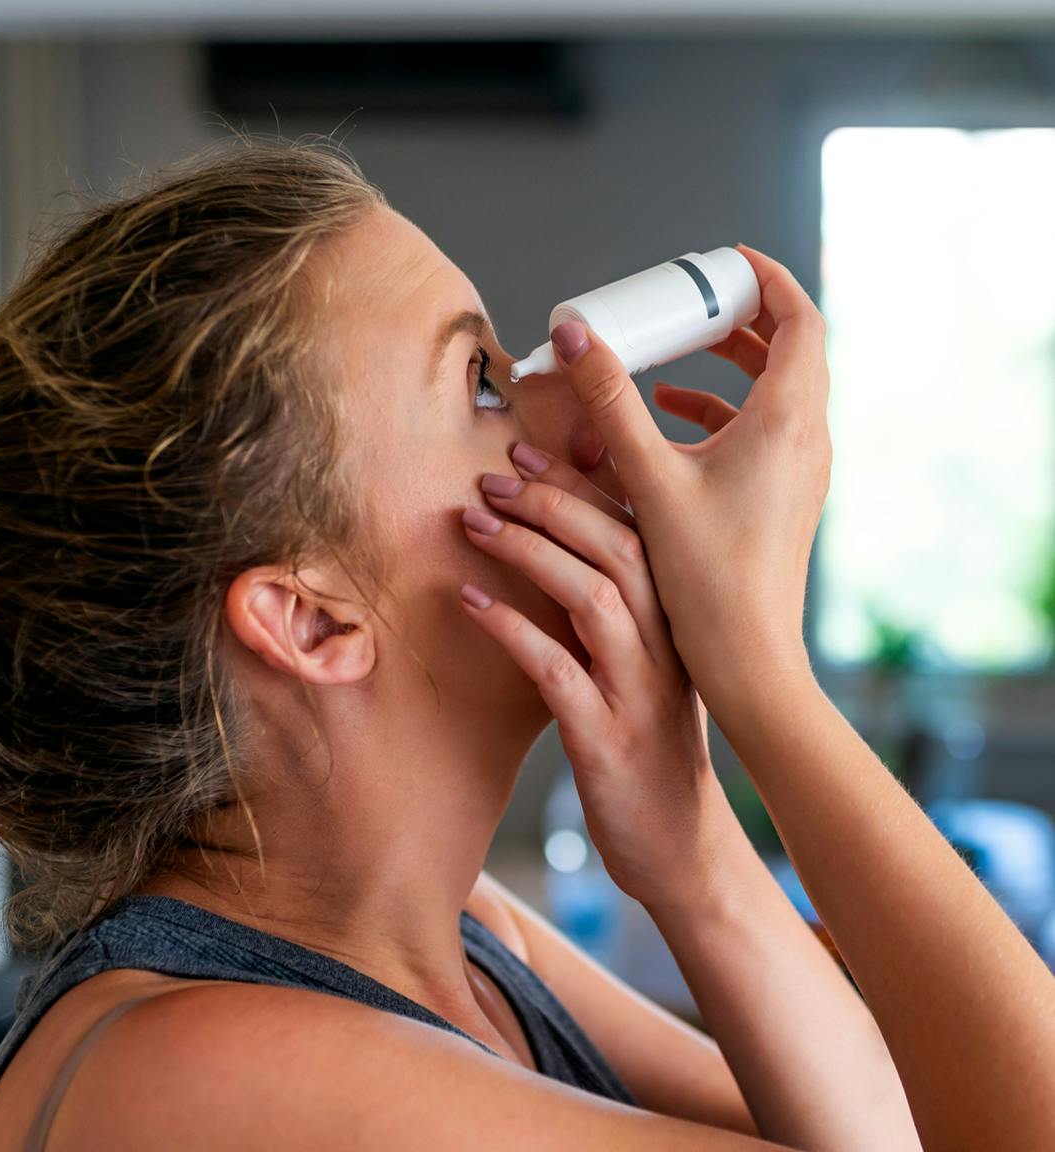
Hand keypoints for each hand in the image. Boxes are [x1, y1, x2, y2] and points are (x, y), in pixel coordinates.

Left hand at [459, 446, 738, 914]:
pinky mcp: (608, 740)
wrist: (681, 847)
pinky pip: (558, 672)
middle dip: (552, 503)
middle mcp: (669, 647)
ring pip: (593, 597)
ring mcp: (641, 693)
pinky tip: (470, 603)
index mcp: (678, 623)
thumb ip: (611, 613)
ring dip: (529, 553)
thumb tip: (556, 552)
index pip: (637, 531)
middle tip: (491, 478)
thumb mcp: (641, 672)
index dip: (581, 485)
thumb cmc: (648, 748)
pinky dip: (512, 631)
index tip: (526, 454)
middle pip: (618, 548)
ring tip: (474, 525)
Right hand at [553, 243, 830, 729]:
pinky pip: (763, 432)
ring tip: (675, 357)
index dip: (766, 279)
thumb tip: (576, 336)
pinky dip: (723, 413)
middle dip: (741, 318)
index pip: (800, 317)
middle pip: (790, 349)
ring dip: (730, 367)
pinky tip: (673, 423)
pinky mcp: (784, 498)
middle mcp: (807, 439)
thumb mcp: (649, 478)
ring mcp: (800, 470)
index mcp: (788, 419)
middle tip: (692, 303)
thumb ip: (609, 402)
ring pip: (777, 392)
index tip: (726, 262)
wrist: (747, 657)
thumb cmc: (707, 577)